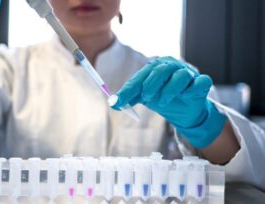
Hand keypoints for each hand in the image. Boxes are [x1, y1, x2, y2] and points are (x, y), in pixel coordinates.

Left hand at [112, 57, 226, 147]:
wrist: (185, 110)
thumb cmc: (164, 98)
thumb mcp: (145, 98)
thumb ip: (130, 98)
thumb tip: (113, 103)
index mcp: (156, 67)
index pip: (141, 76)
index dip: (129, 89)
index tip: (119, 101)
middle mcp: (173, 66)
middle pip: (161, 70)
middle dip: (151, 84)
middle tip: (146, 97)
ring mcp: (189, 74)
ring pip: (180, 76)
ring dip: (169, 90)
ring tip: (162, 102)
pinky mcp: (202, 83)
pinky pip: (201, 82)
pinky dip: (192, 89)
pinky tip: (186, 96)